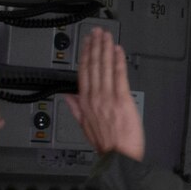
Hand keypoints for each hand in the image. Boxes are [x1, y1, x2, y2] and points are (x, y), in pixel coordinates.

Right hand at [64, 28, 143, 160]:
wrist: (118, 157)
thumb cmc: (105, 144)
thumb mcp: (84, 127)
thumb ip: (75, 108)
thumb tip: (68, 96)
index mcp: (84, 102)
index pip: (83, 72)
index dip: (85, 54)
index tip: (87, 42)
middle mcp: (95, 97)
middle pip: (93, 65)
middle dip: (95, 46)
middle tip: (97, 32)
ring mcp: (108, 97)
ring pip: (105, 67)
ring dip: (106, 49)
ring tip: (107, 36)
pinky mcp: (122, 100)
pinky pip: (119, 76)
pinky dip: (118, 61)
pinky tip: (118, 50)